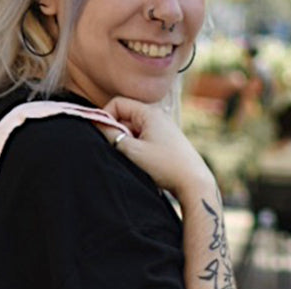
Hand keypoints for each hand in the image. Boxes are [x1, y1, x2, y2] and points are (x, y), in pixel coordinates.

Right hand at [102, 96, 216, 200]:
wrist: (193, 182)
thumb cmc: (164, 165)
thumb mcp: (132, 151)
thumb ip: (112, 135)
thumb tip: (97, 123)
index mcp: (149, 112)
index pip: (117, 103)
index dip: (105, 116)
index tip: (101, 135)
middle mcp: (156, 116)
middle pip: (124, 116)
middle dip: (115, 132)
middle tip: (117, 151)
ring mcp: (161, 129)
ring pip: (132, 130)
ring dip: (125, 142)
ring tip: (132, 159)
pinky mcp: (164, 142)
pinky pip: (142, 139)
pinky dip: (135, 148)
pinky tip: (141, 163)